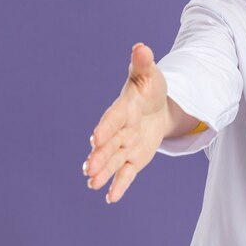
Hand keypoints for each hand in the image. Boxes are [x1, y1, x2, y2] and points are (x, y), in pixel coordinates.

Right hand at [83, 43, 168, 203]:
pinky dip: (120, 184)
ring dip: (104, 172)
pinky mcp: (134, 157)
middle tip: (88, 170)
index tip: (95, 138)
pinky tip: (110, 198)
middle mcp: (121, 129)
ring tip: (92, 184)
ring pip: (114, 160)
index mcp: (124, 108)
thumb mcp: (150, 74)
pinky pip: (127, 172)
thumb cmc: (150, 87)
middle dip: (100, 156)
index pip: (113, 118)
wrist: (157, 105)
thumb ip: (144, 63)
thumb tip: (141, 47)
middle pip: (110, 144)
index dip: (105, 127)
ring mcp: (126, 144)